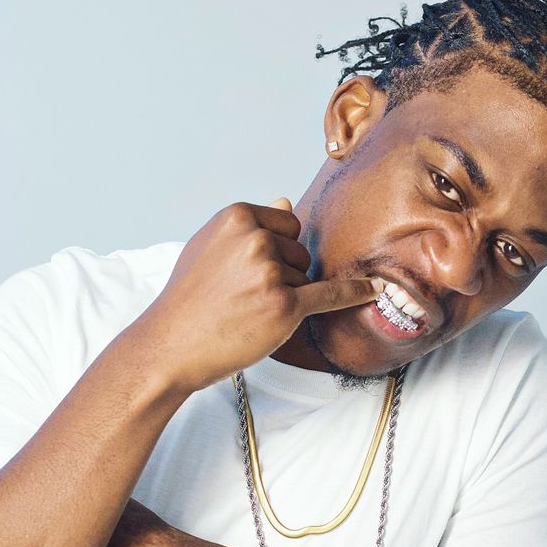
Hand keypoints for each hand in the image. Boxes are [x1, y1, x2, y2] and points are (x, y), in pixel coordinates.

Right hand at [134, 197, 383, 393]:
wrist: (171, 344)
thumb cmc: (189, 299)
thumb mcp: (210, 247)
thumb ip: (250, 226)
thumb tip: (288, 202)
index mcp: (237, 216)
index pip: (287, 225)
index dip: (276, 251)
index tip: (248, 272)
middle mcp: (256, 239)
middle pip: (300, 252)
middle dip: (283, 275)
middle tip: (242, 297)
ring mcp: (271, 272)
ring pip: (306, 278)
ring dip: (287, 297)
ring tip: (246, 312)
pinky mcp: (284, 306)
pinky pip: (332, 294)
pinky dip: (355, 292)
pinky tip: (375, 289)